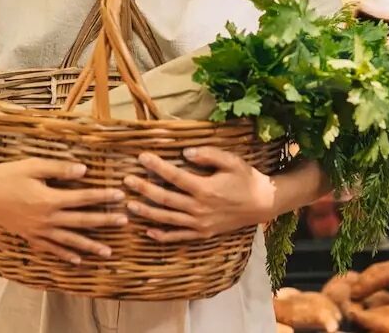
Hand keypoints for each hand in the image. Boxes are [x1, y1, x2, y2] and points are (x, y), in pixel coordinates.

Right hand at [0, 159, 127, 263]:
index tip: (120, 195)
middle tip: (124, 221)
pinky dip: (65, 255)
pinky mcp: (29, 236)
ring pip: (69, 240)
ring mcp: (37, 231)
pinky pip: (51, 249)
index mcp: (49, 199)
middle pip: (81, 222)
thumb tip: (85, 170)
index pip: (83, 198)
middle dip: (104, 221)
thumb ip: (59, 168)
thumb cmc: (7, 175)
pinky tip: (77, 260)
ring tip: (108, 252)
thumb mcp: (33, 166)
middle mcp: (46, 219)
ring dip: (90, 246)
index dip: (102, 196)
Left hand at [123, 148, 276, 242]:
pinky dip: (163, 236)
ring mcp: (200, 224)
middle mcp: (199, 208)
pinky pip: (179, 237)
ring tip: (129, 206)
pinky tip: (148, 232)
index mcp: (205, 188)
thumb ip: (208, 154)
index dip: (156, 166)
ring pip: (167, 219)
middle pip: (165, 199)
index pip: (174, 176)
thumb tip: (185, 152)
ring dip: (147, 213)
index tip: (141, 157)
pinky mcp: (203, 233)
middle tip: (126, 181)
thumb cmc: (246, 178)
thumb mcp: (231, 161)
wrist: (262, 203)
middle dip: (144, 189)